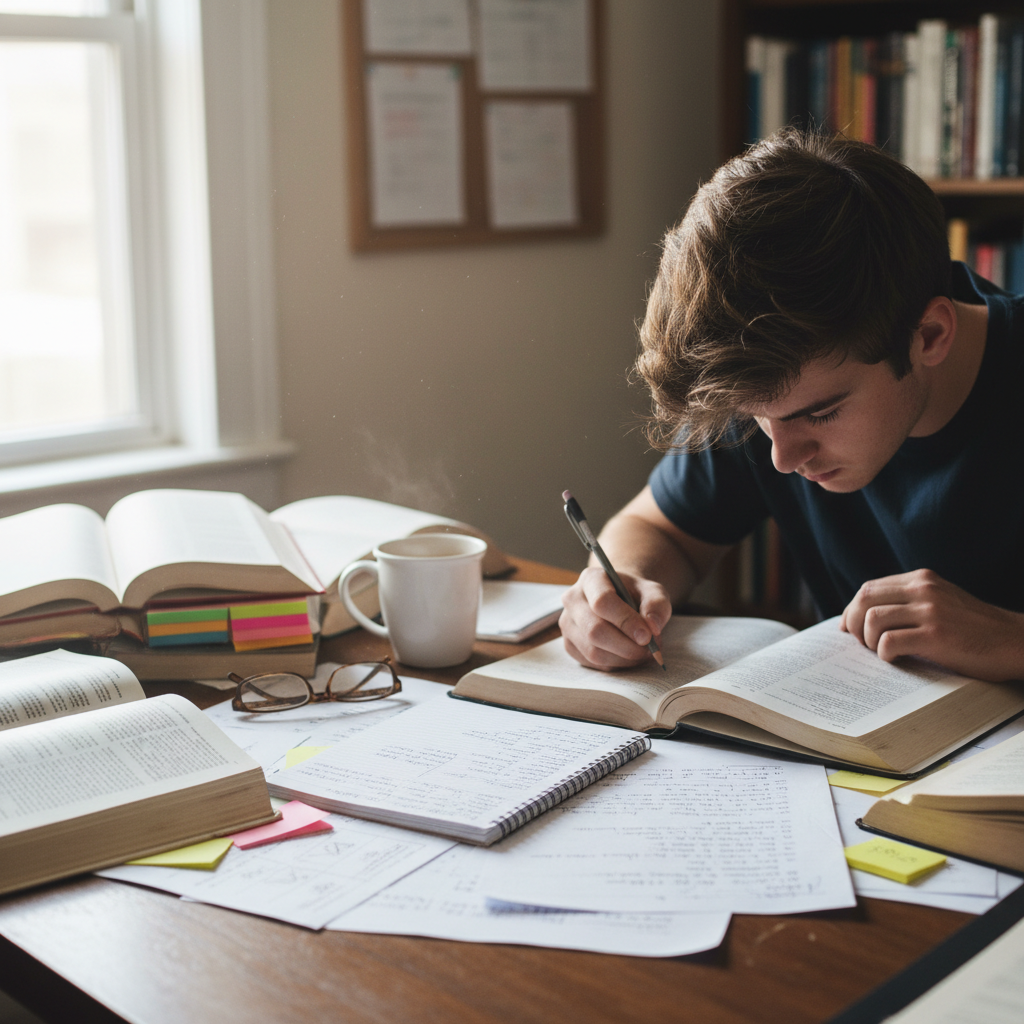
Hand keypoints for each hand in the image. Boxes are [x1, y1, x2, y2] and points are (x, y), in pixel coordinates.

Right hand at [559, 566, 671, 669]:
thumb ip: (657, 605)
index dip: (626, 621)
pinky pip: (593, 663)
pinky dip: (616, 664)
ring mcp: (567, 623)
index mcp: (591, 579)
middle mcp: (572, 599)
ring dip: (624, 658)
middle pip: (594, 630)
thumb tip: (652, 627)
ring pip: (593, 652)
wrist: (621, 601)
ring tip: (642, 652)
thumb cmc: (635, 595)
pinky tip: (628, 655)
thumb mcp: (653, 591)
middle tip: (649, 650)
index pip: (602, 601)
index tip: (647, 636)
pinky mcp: (569, 645)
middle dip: (627, 646)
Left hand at [840, 569, 1023, 681]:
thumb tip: (864, 616)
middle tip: (862, 644)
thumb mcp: (941, 601)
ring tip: (881, 652)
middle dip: (854, 624)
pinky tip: (896, 659)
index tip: (848, 628)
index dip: (852, 610)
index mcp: (922, 579)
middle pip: (865, 600)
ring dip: (869, 640)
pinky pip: (890, 642)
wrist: (1015, 642)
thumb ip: (909, 601)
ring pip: (873, 620)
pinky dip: (884, 653)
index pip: (869, 588)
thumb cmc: (974, 629)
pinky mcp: (936, 635)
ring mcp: (930, 611)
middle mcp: (924, 589)